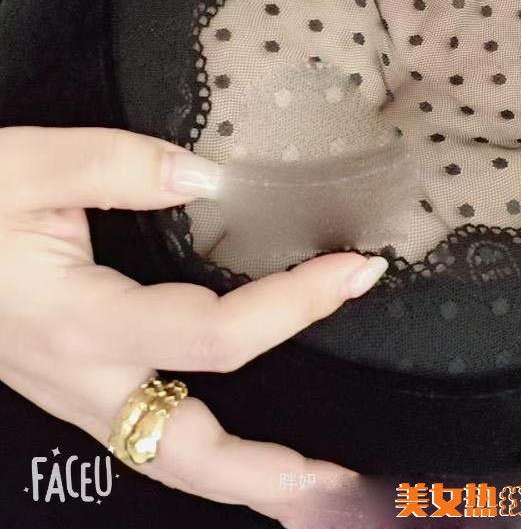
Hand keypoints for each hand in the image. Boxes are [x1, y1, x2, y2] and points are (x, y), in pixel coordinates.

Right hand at [0, 126, 387, 526]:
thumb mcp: (24, 166)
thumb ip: (117, 165)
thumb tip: (207, 180)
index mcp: (80, 321)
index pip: (214, 335)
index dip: (294, 307)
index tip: (353, 273)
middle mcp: (84, 376)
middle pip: (190, 454)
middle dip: (273, 473)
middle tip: (343, 479)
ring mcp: (77, 393)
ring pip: (166, 462)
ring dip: (242, 481)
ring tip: (308, 488)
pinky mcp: (76, 385)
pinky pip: (147, 437)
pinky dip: (202, 455)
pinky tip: (231, 443)